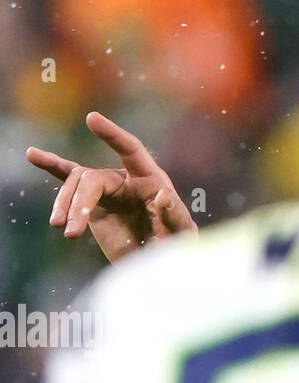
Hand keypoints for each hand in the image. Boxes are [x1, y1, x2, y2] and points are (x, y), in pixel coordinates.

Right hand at [26, 111, 196, 262]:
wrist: (157, 263)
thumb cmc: (176, 245)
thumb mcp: (182, 233)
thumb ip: (175, 214)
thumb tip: (162, 195)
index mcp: (151, 179)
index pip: (131, 149)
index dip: (113, 135)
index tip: (91, 119)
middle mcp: (127, 180)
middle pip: (93, 179)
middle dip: (79, 203)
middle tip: (70, 232)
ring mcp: (108, 191)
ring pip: (77, 185)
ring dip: (65, 205)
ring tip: (61, 228)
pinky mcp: (93, 204)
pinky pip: (70, 182)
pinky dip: (52, 167)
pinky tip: (32, 154)